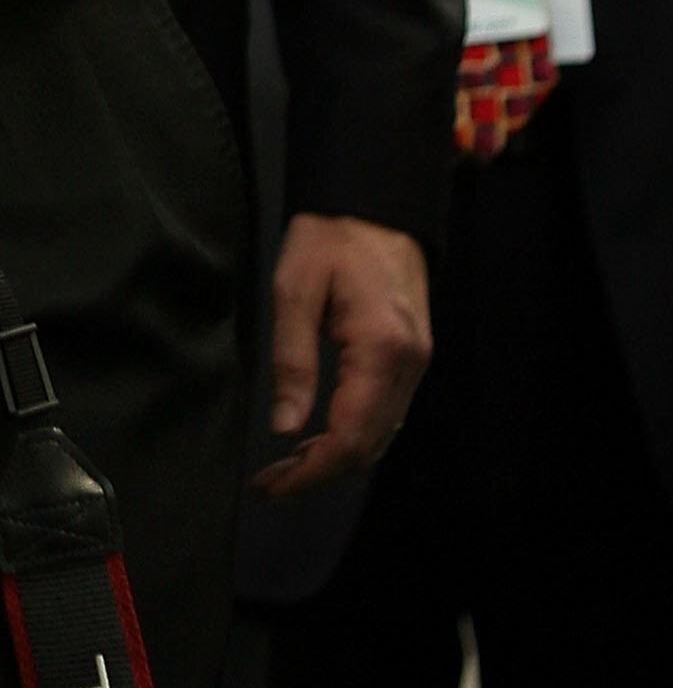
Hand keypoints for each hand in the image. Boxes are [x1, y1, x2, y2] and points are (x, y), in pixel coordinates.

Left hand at [253, 212, 430, 498]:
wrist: (376, 201)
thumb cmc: (329, 236)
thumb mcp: (294, 287)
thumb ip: (291, 359)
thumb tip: (285, 426)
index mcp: (381, 348)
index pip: (350, 437)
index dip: (310, 472)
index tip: (270, 486)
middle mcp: (410, 364)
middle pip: (369, 447)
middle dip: (318, 473)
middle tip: (270, 482)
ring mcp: (418, 362)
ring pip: (381, 435)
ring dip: (335, 458)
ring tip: (286, 465)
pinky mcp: (414, 356)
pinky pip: (387, 413)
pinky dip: (354, 434)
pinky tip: (319, 436)